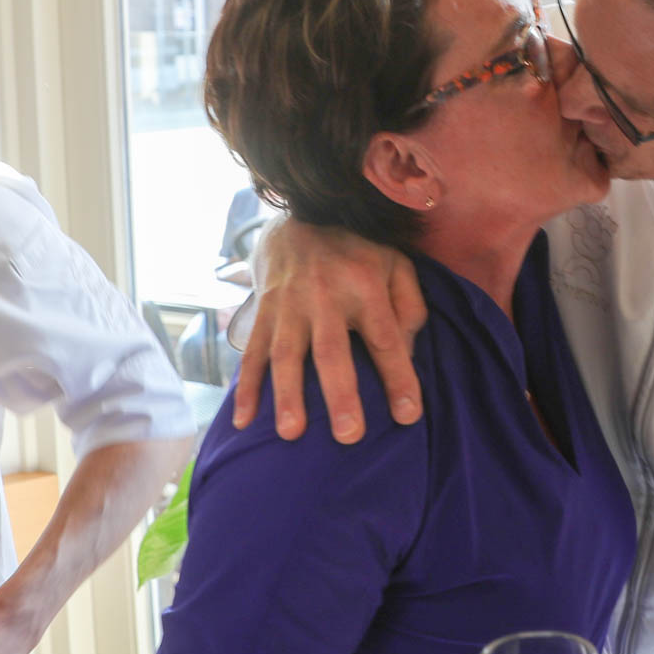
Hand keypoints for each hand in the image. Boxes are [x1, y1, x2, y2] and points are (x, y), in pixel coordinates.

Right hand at [231, 220, 427, 443]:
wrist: (299, 219)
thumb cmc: (358, 253)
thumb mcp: (396, 264)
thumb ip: (410, 307)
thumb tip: (407, 355)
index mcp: (364, 284)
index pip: (385, 337)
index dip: (398, 377)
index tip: (407, 415)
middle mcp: (324, 295)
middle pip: (331, 350)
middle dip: (339, 394)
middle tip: (349, 435)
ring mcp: (288, 304)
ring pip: (285, 354)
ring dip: (287, 395)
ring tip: (291, 433)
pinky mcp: (263, 312)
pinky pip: (252, 353)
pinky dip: (246, 388)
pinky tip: (244, 421)